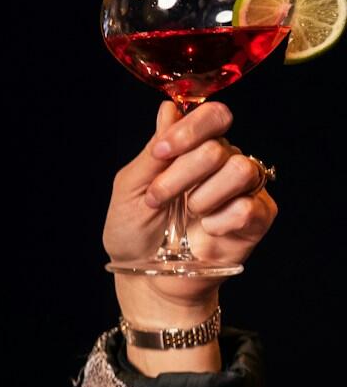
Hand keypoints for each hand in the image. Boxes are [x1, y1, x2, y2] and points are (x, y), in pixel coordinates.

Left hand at [105, 100, 276, 325]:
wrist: (146, 278)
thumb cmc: (134, 233)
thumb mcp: (130, 189)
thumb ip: (152, 151)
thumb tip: (169, 108)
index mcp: (193, 150)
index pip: (212, 117)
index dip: (190, 130)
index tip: (162, 153)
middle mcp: (222, 164)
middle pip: (219, 147)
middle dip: (180, 176)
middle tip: (158, 200)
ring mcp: (243, 190)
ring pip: (241, 170)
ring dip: (203, 197)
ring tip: (187, 216)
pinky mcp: (257, 218)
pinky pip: (249, 207)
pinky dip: (221, 222)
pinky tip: (208, 232)